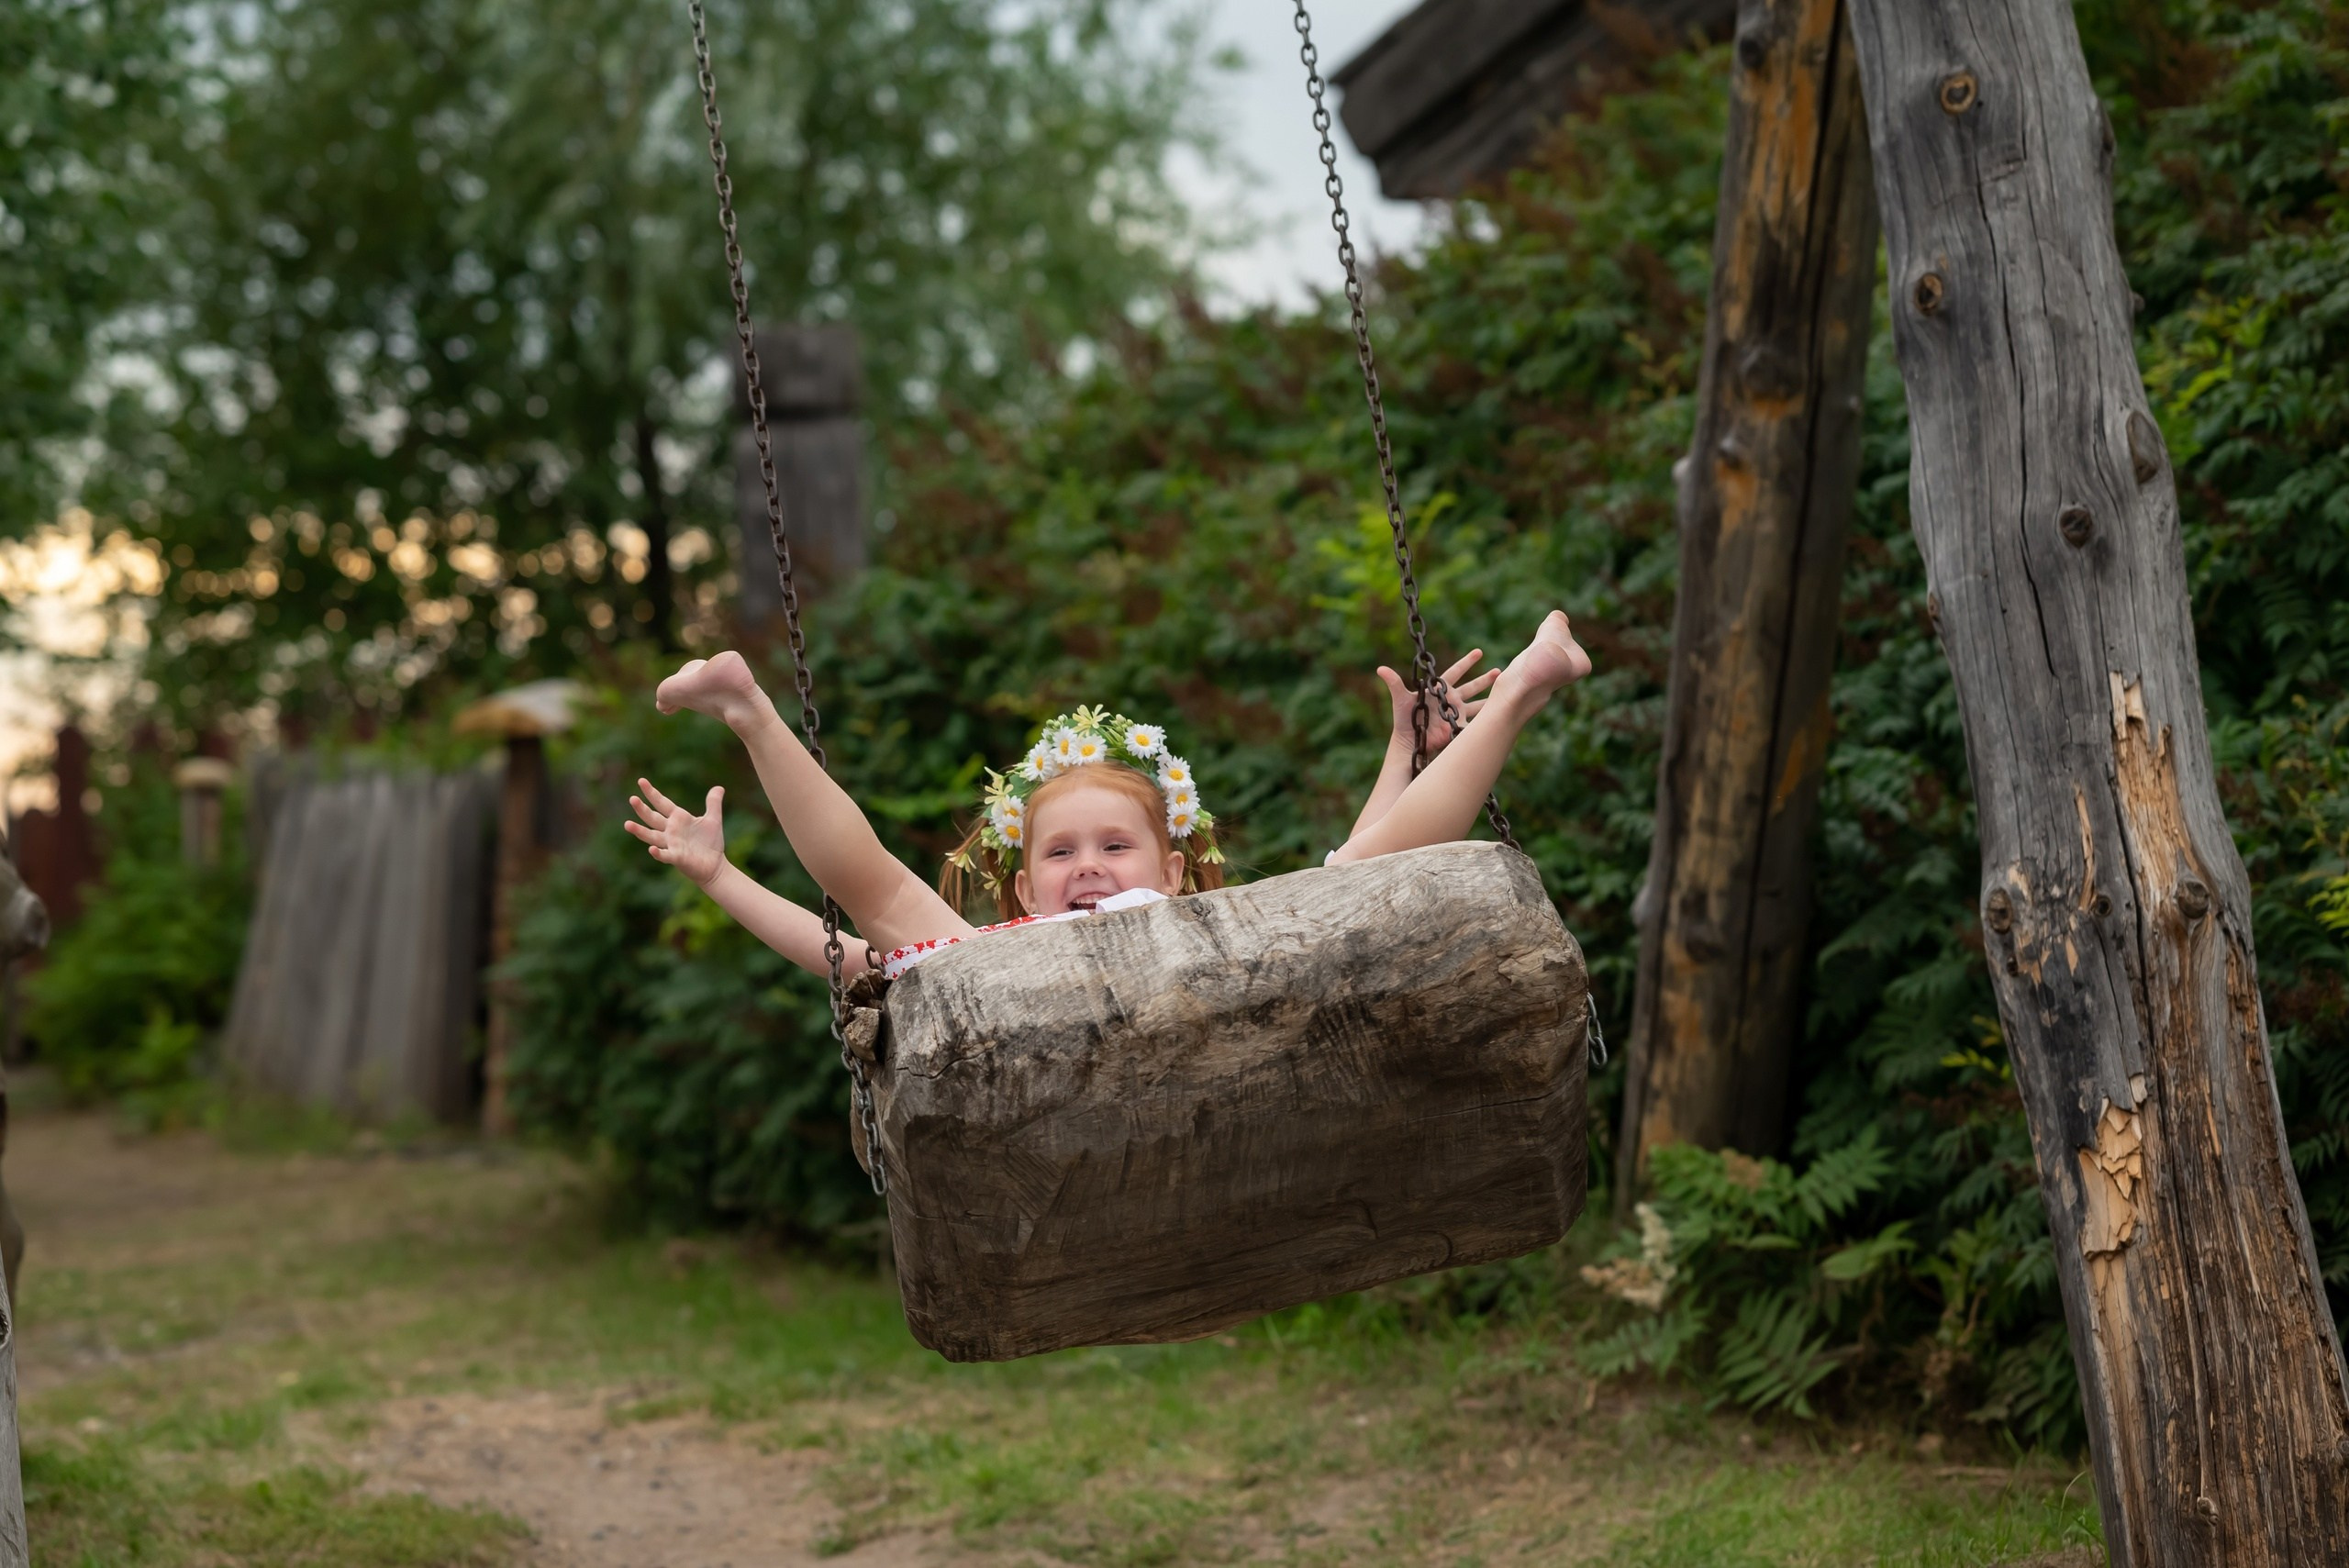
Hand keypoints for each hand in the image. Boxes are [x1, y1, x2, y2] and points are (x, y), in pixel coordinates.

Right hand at [625, 777, 726, 886]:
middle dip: (642, 809)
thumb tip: (719, 787)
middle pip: (653, 818)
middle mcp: (671, 831)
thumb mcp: (713, 819)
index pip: (662, 803)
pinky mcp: (677, 857)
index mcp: (678, 819)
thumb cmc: (711, 843)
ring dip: (640, 831)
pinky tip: (651, 849)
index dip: (652, 793)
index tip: (641, 780)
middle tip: (632, 798)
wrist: (716, 865)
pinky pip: (665, 855)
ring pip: (652, 836)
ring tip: (627, 824)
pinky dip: (658, 853)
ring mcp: (672, 844)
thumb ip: (713, 803)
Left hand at [1376, 649, 1498, 755]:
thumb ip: (1394, 683)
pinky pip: (1477, 723)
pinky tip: (1502, 715)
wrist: (1410, 741)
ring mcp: (1457, 712)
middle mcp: (1451, 699)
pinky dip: (1488, 720)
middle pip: (1472, 686)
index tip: (1478, 652)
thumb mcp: (1400, 699)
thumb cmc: (1404, 719)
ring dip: (1492, 698)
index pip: (1456, 671)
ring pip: (1479, 704)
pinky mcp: (1460, 727)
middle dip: (1485, 679)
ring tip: (1506, 691)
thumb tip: (1380, 668)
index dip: (1467, 662)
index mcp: (1440, 688)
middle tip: (1500, 672)